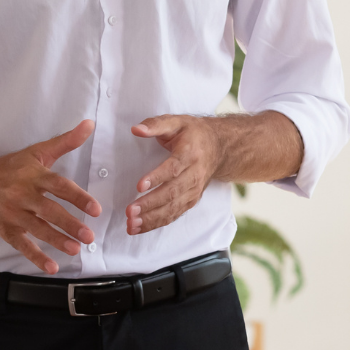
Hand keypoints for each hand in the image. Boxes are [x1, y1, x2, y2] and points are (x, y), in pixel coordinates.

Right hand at [0, 120, 102, 272]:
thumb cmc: (10, 167)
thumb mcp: (37, 152)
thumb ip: (66, 141)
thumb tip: (89, 124)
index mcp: (34, 175)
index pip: (59, 186)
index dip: (78, 198)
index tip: (95, 209)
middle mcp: (23, 195)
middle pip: (49, 211)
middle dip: (70, 224)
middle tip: (89, 236)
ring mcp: (13, 214)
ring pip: (37, 229)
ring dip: (57, 241)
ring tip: (75, 250)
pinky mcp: (5, 229)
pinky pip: (22, 245)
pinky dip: (36, 257)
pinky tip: (52, 267)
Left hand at [127, 115, 220, 233]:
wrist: (220, 147)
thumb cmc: (194, 134)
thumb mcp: (177, 122)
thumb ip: (155, 124)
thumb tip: (136, 129)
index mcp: (190, 153)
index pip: (173, 168)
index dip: (157, 178)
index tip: (140, 186)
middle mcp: (194, 175)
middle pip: (172, 192)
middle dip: (150, 204)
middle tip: (130, 211)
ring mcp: (194, 190)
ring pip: (173, 208)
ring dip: (152, 218)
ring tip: (132, 224)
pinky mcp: (191, 200)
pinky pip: (174, 215)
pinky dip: (157, 223)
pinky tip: (140, 228)